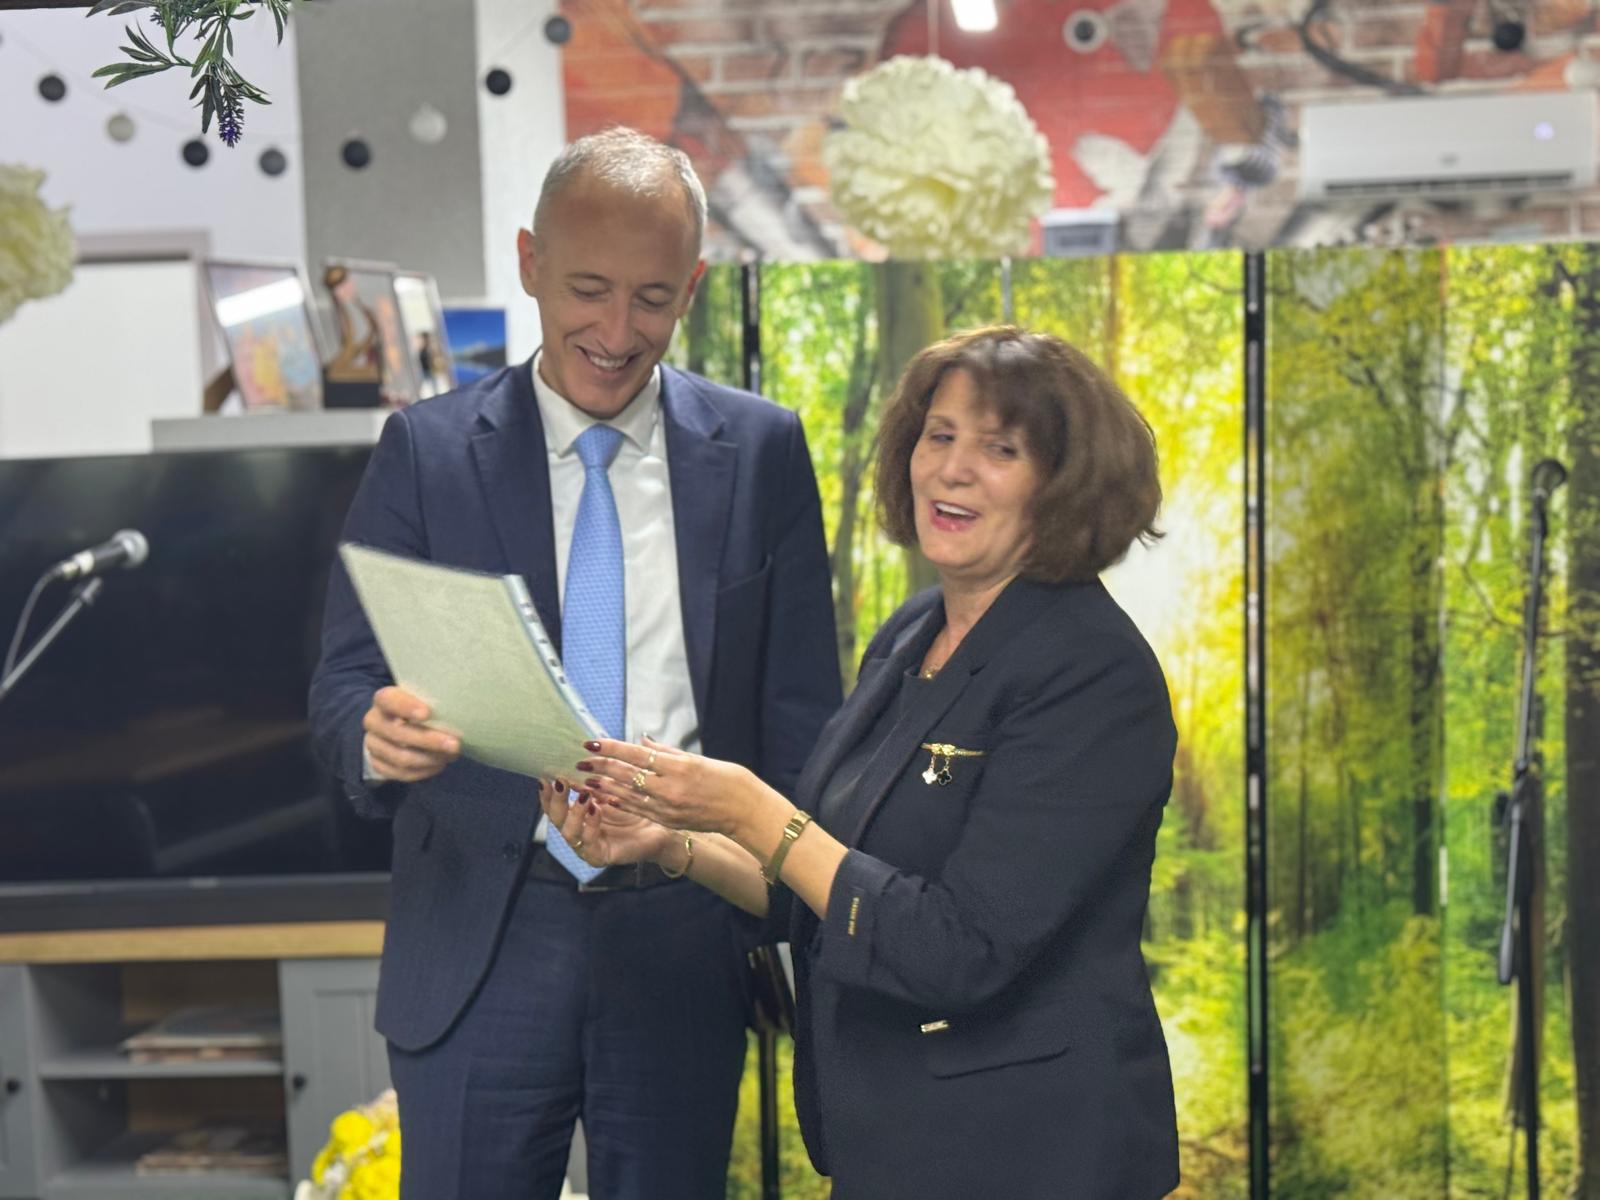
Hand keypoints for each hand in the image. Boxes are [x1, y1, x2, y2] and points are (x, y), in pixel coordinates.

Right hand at [362, 686, 460, 781]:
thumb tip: (460, 714)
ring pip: (400, 757)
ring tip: (450, 756)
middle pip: (398, 733)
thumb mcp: (423, 700)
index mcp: (384, 699)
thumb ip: (434, 703)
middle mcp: (373, 721)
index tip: (427, 713)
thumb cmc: (417, 709)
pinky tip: (439, 765)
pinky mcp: (377, 764)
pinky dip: (423, 772)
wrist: (395, 728)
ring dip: (429, 759)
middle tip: (454, 744)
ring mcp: (373, 744)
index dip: (406, 706)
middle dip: (429, 740)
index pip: (389, 700)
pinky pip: (400, 773)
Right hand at [538, 778, 675, 868]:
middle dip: (555, 800)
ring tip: (583, 795)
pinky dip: (591, 826)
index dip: (547, 791)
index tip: (546, 776)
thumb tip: (591, 745)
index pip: (554, 803)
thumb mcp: (615, 784)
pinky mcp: (599, 856)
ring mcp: (586, 844)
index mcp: (577, 811)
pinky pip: (589, 844)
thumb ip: (600, 771)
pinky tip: (596, 811)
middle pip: (555, 818)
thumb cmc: (637, 806)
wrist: (661, 828)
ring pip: (568, 832)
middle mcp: (578, 829)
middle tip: (560, 782)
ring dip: (573, 812)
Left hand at [576, 736, 761, 838]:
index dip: (611, 748)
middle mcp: (670, 788)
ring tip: (587, 780)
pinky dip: (620, 803)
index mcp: (678, 767)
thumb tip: (642, 742)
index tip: (592, 742)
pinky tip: (605, 798)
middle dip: (601, 768)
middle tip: (581, 761)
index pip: (636, 755)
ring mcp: (668, 807)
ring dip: (604, 787)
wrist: (744, 810)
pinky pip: (639, 810)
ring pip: (628, 796)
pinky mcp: (668, 821)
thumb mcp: (697, 758)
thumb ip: (666, 752)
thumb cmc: (726, 778)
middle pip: (627, 776)